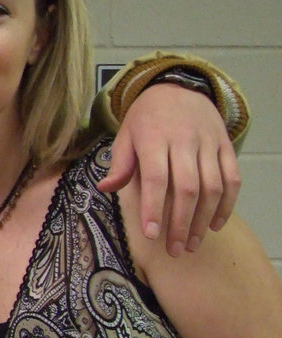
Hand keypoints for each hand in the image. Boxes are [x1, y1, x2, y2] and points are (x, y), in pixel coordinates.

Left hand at [98, 83, 239, 255]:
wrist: (178, 88)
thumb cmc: (146, 118)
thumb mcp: (125, 135)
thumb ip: (119, 164)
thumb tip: (105, 188)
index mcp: (154, 139)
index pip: (155, 178)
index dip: (153, 207)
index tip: (150, 234)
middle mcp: (184, 141)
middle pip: (186, 188)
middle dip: (180, 222)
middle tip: (173, 249)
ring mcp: (209, 144)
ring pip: (212, 186)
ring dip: (203, 219)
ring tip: (190, 244)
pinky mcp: (226, 146)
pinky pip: (232, 178)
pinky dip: (227, 204)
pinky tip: (214, 225)